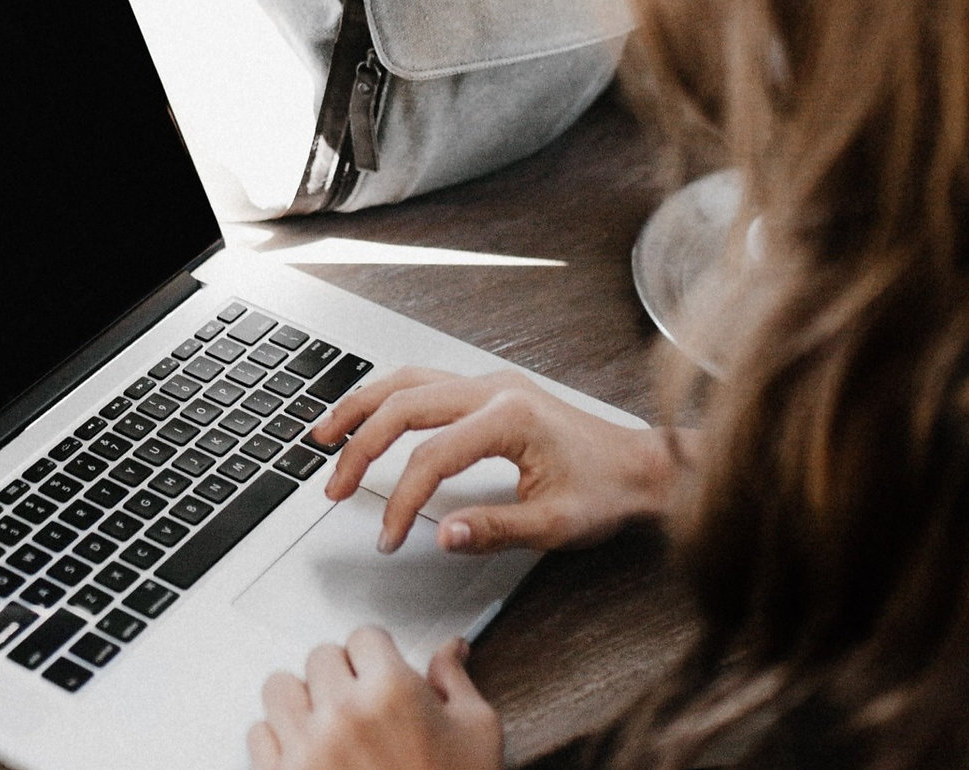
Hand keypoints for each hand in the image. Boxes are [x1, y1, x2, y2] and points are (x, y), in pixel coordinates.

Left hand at [249, 628, 502, 769]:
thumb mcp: (476, 733)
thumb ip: (455, 682)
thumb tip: (449, 650)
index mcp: (392, 692)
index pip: (364, 636)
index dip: (377, 655)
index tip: (380, 672)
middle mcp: (343, 713)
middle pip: (320, 657)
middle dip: (341, 674)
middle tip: (361, 703)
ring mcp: (307, 747)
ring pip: (279, 688)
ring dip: (301, 700)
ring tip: (326, 722)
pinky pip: (258, 734)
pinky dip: (278, 740)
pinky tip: (308, 752)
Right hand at [313, 367, 677, 553]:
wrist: (644, 467)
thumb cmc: (608, 491)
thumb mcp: (556, 525)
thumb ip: (495, 529)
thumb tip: (442, 534)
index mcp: (510, 418)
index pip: (430, 457)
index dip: (401, 501)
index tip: (389, 537)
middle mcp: (495, 389)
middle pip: (404, 406)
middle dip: (360, 448)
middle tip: (334, 488)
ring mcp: (491, 383)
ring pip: (407, 381)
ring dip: (362, 408)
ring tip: (325, 436)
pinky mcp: (490, 389)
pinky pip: (424, 382)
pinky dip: (387, 398)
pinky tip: (367, 416)